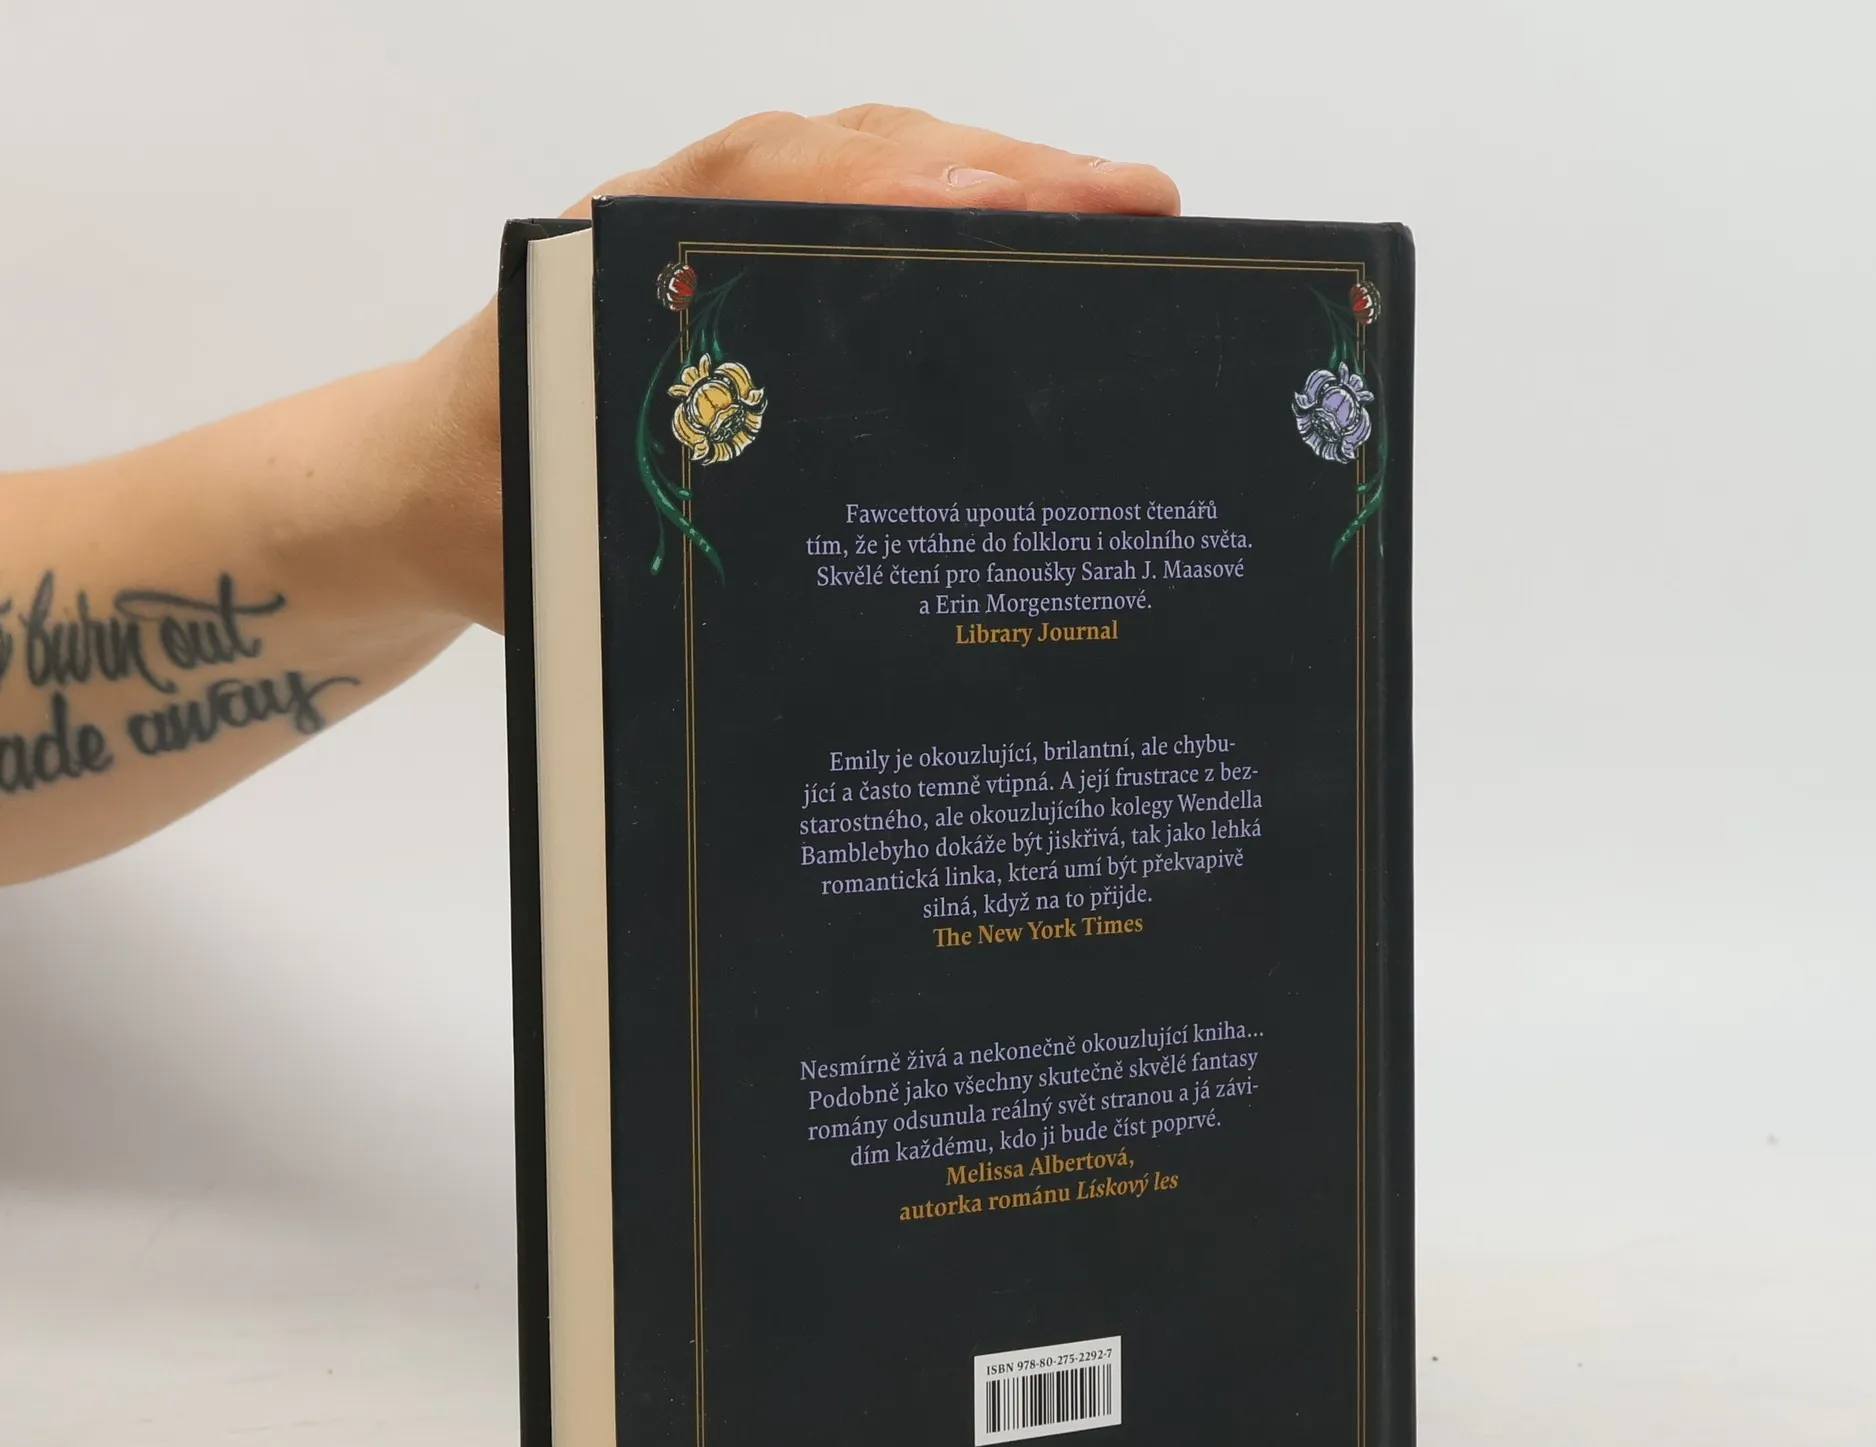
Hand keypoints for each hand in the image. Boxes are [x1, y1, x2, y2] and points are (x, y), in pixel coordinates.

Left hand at [412, 107, 1180, 630]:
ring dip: (989, 175)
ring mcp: (710, 232)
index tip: (1013, 206)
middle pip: (855, 156)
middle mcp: (678, 221)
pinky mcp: (734, 267)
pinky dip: (942, 206)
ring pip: (864, 165)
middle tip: (1140, 205)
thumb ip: (640, 520)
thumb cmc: (484, 513)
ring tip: (1116, 208)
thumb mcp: (554, 537)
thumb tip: (781, 529)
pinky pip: (849, 207)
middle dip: (1004, 173)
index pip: (785, 190)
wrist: (412, 491)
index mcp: (628, 264)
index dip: (906, 193)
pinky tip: (1018, 238)